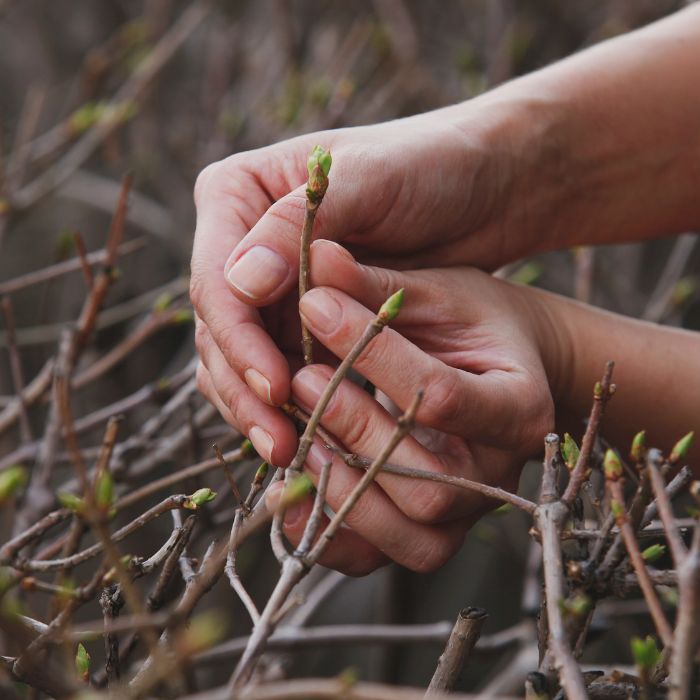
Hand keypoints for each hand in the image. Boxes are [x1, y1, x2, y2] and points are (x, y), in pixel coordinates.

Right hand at [191, 107, 523, 463]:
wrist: (482, 184)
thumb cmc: (430, 166)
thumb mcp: (369, 183)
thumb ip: (296, 228)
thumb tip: (240, 282)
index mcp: (240, 193)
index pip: (215, 279)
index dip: (238, 340)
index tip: (274, 387)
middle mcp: (243, 239)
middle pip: (221, 327)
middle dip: (246, 385)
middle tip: (279, 442)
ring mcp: (271, 282)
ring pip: (241, 355)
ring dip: (260, 406)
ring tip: (290, 452)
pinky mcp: (300, 314)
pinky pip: (277, 364)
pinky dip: (287, 402)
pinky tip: (306, 434)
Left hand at [259, 240, 555, 574]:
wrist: (506, 370)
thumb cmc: (477, 325)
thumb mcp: (439, 295)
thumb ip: (380, 289)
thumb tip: (315, 259)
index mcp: (519, 406)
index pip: (439, 396)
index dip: (371, 354)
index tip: (315, 305)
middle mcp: (500, 474)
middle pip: (423, 481)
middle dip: (350, 427)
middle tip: (298, 376)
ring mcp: (465, 515)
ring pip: (402, 533)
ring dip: (335, 483)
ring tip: (293, 427)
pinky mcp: (428, 534)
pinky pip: (375, 557)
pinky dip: (326, 531)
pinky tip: (288, 489)